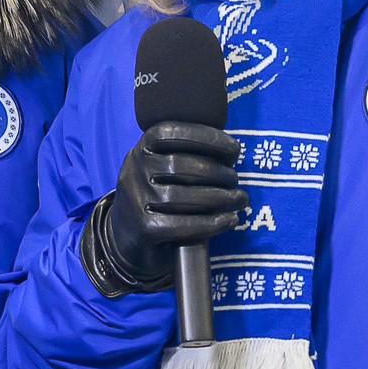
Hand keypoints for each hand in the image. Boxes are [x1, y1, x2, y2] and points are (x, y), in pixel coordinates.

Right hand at [84, 123, 246, 294]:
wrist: (127, 234)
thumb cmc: (157, 194)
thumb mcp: (160, 166)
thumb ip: (184, 154)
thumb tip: (229, 150)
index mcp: (141, 149)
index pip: (173, 134)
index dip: (208, 138)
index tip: (234, 150)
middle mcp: (134, 170)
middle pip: (182, 166)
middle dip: (218, 172)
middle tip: (235, 179)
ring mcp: (137, 200)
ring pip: (185, 197)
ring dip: (221, 198)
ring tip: (240, 199)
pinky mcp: (144, 228)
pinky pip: (183, 225)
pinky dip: (212, 223)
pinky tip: (230, 220)